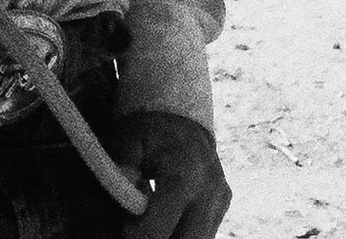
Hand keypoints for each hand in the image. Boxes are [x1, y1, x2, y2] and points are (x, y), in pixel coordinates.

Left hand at [106, 111, 228, 238]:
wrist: (182, 119)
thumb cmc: (149, 130)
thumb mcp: (129, 139)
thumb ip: (125, 166)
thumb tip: (122, 190)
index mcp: (183, 176)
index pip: (160, 226)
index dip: (137, 234)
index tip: (124, 227)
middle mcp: (209, 192)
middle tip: (136, 231)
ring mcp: (220, 201)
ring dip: (173, 238)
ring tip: (152, 222)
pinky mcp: (223, 206)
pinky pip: (204, 233)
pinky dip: (183, 232)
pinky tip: (167, 220)